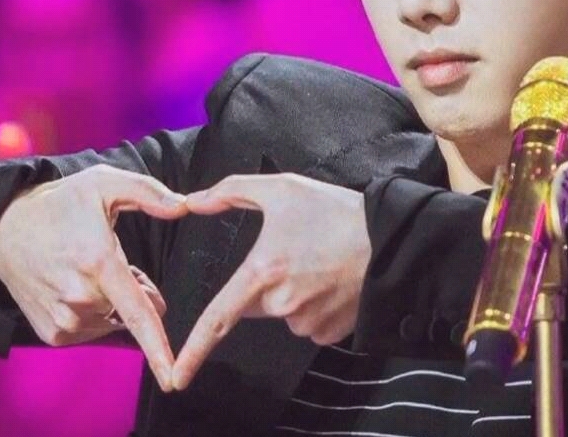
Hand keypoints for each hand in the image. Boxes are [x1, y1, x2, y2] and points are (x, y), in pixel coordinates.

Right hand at [0, 164, 186, 390]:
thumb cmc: (61, 205)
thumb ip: (148, 192)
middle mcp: (81, 298)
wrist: (4, 231)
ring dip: (113, 302)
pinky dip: (95, 313)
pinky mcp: (55, 334)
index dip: (159, 348)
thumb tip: (184, 206)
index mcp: (99, 263)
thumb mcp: (104, 183)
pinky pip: (94, 329)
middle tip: (108, 261)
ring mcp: (65, 320)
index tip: (174, 379)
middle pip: (136, 310)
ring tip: (86, 271)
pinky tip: (74, 287)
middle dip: (135, 289)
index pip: (138, 313)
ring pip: (115, 321)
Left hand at [172, 173, 370, 389]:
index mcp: (262, 272)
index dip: (193, 351)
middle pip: (254, 303)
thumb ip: (231, 191)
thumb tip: (193, 202)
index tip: (176, 377)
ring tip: (320, 262)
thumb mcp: (282, 188)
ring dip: (292, 293)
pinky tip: (332, 281)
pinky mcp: (329, 332)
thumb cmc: (335, 212)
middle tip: (295, 252)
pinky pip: (308, 322)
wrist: (391, 240)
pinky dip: (315, 305)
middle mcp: (282, 304)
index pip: (218, 319)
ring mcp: (307, 321)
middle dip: (264, 283)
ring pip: (283, 313)